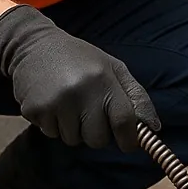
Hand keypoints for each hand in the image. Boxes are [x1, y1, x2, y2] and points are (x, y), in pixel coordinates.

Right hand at [0, 5, 159, 152]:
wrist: (33, 45)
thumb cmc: (80, 58)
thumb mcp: (112, 67)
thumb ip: (135, 96)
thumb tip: (153, 128)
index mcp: (103, 78)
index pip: (124, 121)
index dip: (130, 138)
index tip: (128, 143)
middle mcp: (80, 91)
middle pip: (98, 139)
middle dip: (97, 133)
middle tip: (89, 113)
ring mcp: (56, 101)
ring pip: (73, 140)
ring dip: (73, 129)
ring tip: (68, 104)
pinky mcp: (35, 109)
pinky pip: (51, 134)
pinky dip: (53, 125)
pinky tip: (52, 103)